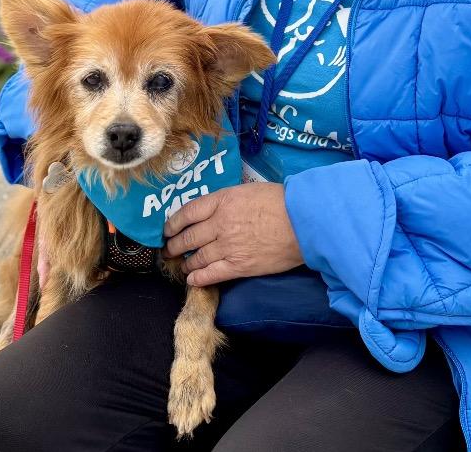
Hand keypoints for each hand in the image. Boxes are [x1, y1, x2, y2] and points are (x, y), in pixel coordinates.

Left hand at [162, 182, 304, 285]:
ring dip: (186, 262)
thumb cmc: (281, 201)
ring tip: (183, 264)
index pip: (188, 212)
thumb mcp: (250, 191)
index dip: (173, 223)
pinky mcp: (238, 266)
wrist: (302, 221)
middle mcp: (219, 223)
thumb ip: (230, 201)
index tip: (168, 229)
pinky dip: (197, 277)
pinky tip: (192, 278)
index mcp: (222, 201)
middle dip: (175, 245)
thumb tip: (220, 209)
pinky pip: (210, 274)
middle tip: (170, 250)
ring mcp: (227, 246)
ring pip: (197, 257)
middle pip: (187, 237)